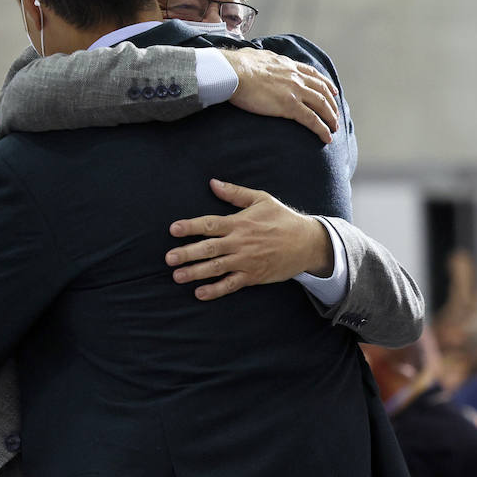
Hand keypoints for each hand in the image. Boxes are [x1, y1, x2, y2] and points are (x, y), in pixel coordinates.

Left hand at [165, 179, 330, 300]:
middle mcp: (240, 242)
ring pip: (216, 268)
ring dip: (196, 272)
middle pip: (209, 248)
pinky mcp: (253, 276)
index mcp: (239, 223)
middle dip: (187, 253)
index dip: (190, 226)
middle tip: (168, 258)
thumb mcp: (261, 199)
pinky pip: (231, 284)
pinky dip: (215, 290)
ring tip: (177, 276)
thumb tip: (212, 183)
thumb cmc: (282, 219)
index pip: (210, 224)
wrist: (307, 243)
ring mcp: (246, 261)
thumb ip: (235, 193)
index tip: (173, 229)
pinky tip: (200, 293)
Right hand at [222, 48, 339, 143]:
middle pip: (322, 90)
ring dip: (331, 117)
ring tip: (334, 128)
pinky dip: (322, 129)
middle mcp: (295, 76)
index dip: (325, 83)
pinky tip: (327, 137)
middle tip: (335, 113)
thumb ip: (263, 59)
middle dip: (331, 103)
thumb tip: (258, 58)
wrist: (233, 71)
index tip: (332, 90)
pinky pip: (312, 120)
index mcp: (287, 65)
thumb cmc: (237, 65)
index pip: (312, 73)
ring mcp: (294, 91)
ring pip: (321, 105)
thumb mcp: (256, 55)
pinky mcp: (289, 106)